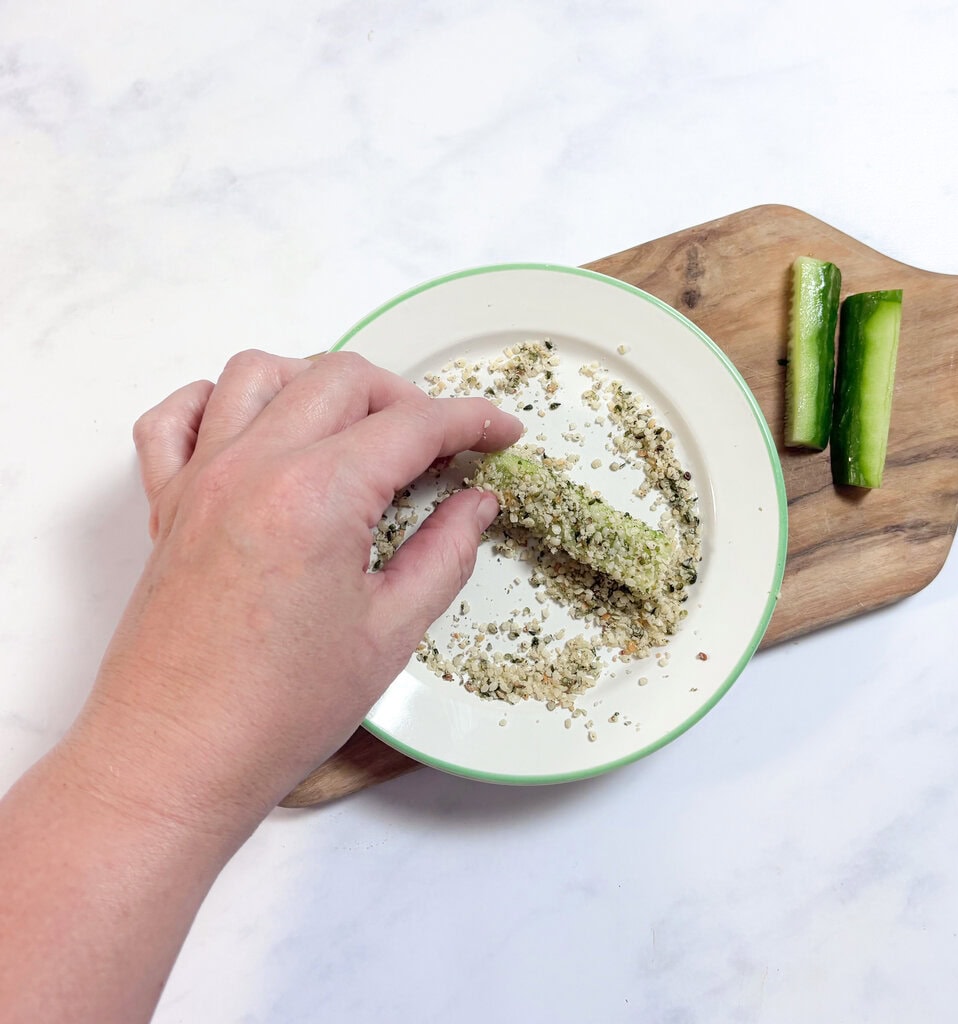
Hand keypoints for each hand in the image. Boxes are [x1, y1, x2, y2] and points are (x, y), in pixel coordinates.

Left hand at [66, 349, 522, 833]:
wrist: (176, 760)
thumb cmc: (279, 711)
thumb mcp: (389, 633)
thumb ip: (444, 552)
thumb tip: (477, 504)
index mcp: (318, 494)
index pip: (413, 424)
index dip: (472, 421)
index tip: (501, 433)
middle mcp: (254, 465)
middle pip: (342, 378)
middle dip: (406, 398)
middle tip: (440, 446)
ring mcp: (201, 477)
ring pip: (260, 371)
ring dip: (319, 382)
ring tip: (356, 429)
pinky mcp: (167, 503)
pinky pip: (176, 416)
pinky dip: (219, 402)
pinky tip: (257, 431)